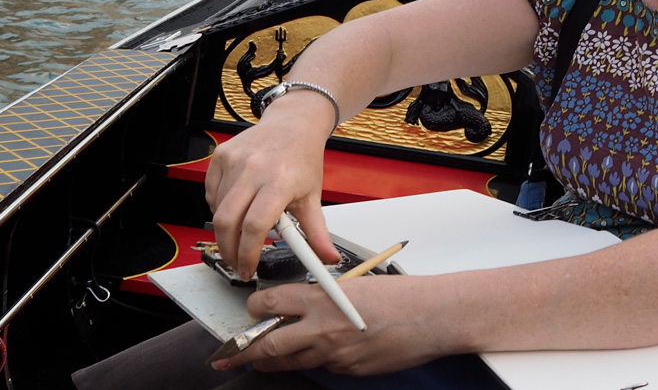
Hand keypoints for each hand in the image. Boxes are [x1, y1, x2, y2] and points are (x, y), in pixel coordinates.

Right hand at [205, 101, 338, 278]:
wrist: (293, 123)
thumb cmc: (302, 158)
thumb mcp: (313, 196)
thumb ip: (317, 233)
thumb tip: (328, 258)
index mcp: (280, 181)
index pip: (255, 226)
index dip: (247, 253)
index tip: (248, 268)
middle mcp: (254, 169)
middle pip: (226, 222)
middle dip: (228, 250)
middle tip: (237, 262)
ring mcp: (235, 160)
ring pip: (217, 209)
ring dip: (226, 228)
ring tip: (242, 229)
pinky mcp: (221, 155)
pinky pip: (211, 193)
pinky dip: (219, 207)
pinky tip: (236, 205)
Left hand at [213, 275, 453, 375]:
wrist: (429, 317)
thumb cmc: (398, 296)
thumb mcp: (351, 286)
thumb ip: (323, 298)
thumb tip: (301, 309)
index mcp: (320, 298)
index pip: (269, 303)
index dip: (254, 307)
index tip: (250, 310)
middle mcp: (321, 329)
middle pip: (268, 344)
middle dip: (244, 350)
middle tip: (228, 354)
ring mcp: (333, 354)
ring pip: (289, 362)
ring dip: (273, 360)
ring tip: (259, 359)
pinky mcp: (347, 371)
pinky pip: (321, 367)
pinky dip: (314, 361)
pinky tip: (316, 355)